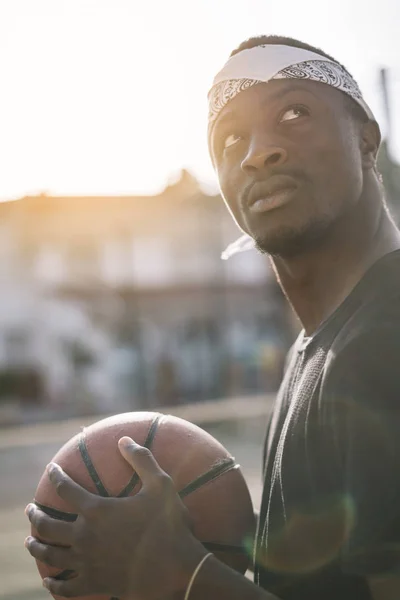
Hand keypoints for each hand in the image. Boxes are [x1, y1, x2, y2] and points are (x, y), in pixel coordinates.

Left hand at [25, 437, 206, 598]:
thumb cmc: (169, 523)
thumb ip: (141, 459)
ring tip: (30, 542)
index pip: (66, 488)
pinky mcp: (93, 583)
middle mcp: (85, 536)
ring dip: (36, 547)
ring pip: (50, 555)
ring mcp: (86, 563)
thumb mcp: (161, 484)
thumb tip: (124, 439)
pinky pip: (65, 587)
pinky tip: (48, 581)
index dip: (56, 475)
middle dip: (35, 515)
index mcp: (97, 510)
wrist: (176, 567)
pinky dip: (52, 584)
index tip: (51, 469)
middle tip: (31, 509)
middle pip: (47, 525)